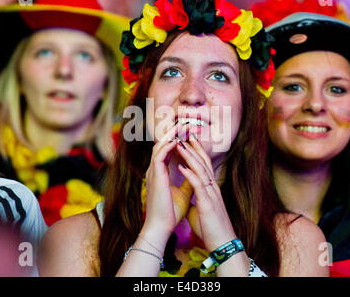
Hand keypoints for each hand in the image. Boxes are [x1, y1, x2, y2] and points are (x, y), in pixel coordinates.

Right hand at [143, 123, 192, 241]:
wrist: (161, 227)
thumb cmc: (170, 212)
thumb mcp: (183, 193)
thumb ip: (187, 181)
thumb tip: (196, 173)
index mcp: (160, 173)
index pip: (167, 150)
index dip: (176, 139)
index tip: (188, 131)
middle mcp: (155, 170)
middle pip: (162, 144)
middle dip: (174, 132)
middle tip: (186, 122)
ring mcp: (153, 172)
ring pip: (159, 146)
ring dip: (171, 135)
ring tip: (182, 125)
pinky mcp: (155, 176)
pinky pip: (159, 155)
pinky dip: (168, 146)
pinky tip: (178, 140)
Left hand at [177, 135, 236, 250]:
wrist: (222, 243)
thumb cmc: (211, 227)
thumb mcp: (200, 210)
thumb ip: (195, 200)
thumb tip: (187, 197)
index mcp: (210, 189)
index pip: (204, 165)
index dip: (196, 152)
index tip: (188, 140)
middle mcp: (212, 188)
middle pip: (204, 162)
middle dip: (194, 147)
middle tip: (185, 133)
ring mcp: (211, 194)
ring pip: (201, 170)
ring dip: (190, 156)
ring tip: (180, 144)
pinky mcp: (208, 203)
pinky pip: (198, 185)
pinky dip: (189, 174)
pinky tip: (181, 166)